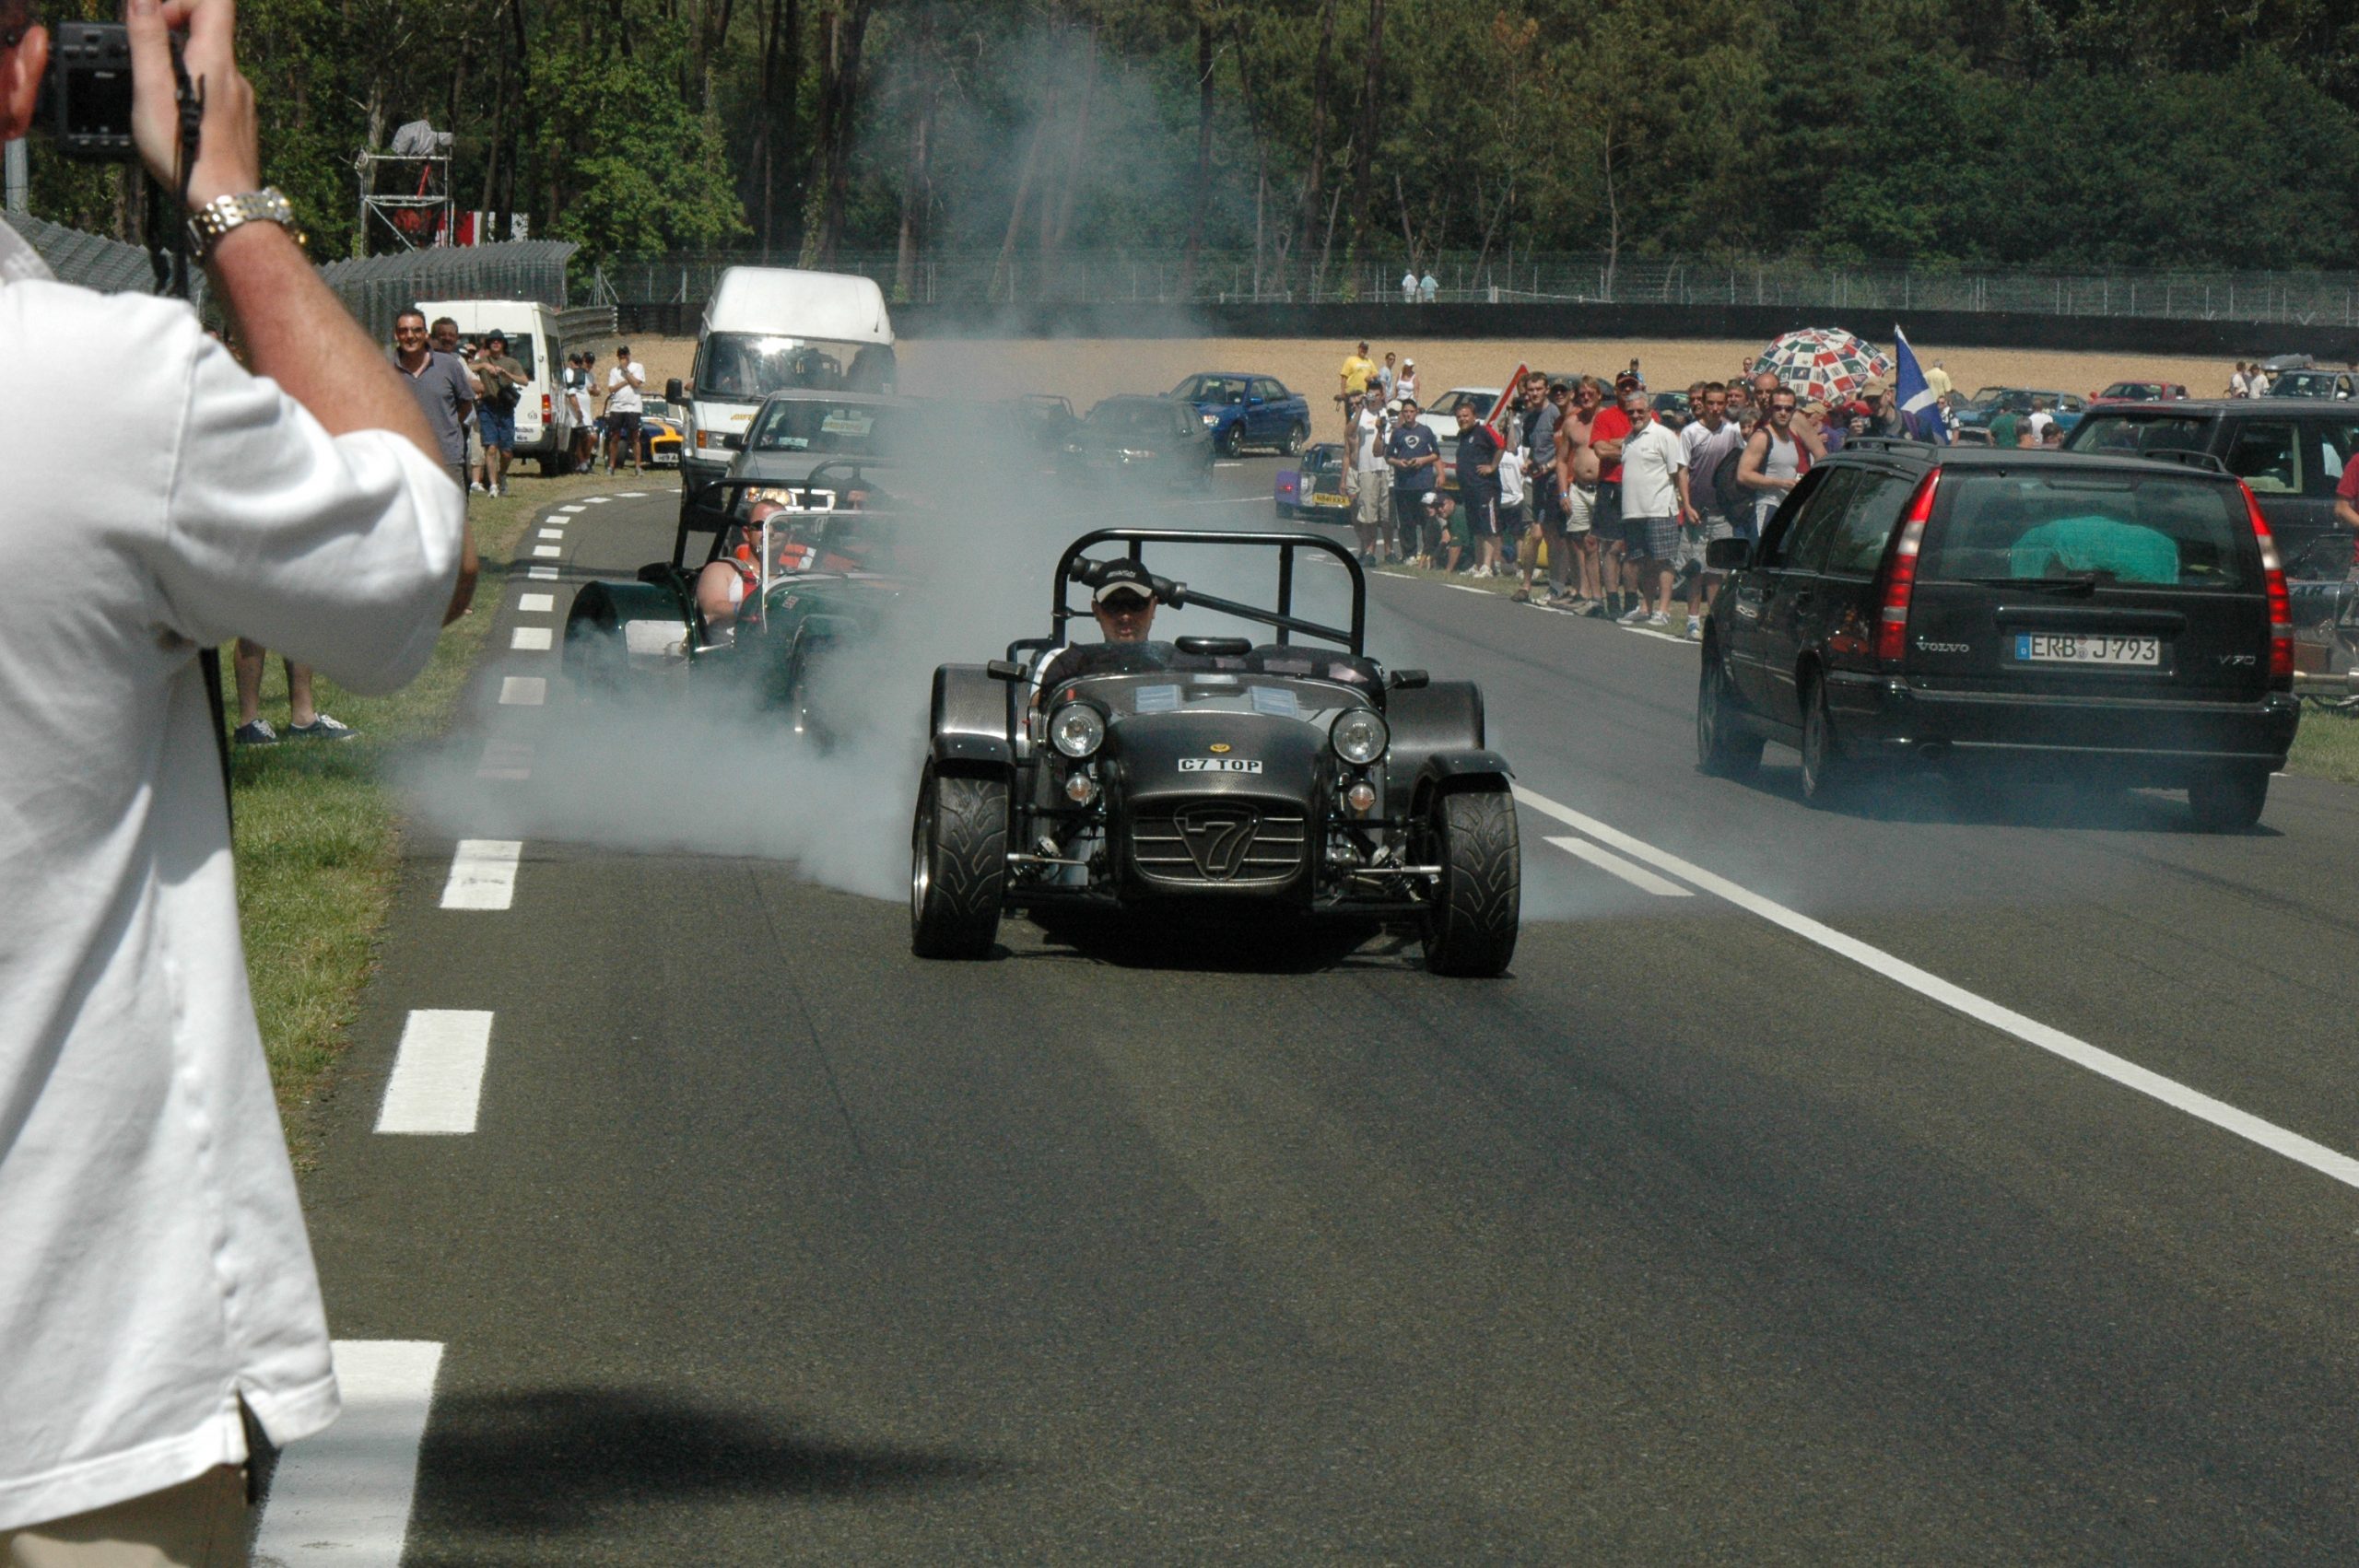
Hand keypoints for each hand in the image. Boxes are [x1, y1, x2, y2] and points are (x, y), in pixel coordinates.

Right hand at [128, 0, 260, 208]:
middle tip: (149, 64)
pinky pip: (217, 92)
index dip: (181, 1)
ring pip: (212, 65)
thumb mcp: (152, 90)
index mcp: (217, 61)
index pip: (215, 1)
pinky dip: (195, 93)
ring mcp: (242, 102)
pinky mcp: (241, 123)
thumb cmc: (188, 154)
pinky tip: (181, 119)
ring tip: (161, 98)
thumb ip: (148, 40)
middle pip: (210, 32)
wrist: (225, 203)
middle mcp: (236, 77)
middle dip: (173, 36)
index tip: (157, 23)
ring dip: (182, 68)